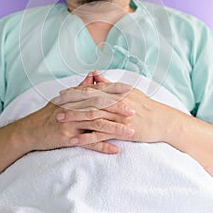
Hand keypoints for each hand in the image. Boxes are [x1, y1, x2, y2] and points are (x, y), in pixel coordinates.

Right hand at [18, 72, 134, 153]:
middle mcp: (74, 108)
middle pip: (99, 107)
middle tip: (134, 111)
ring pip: (96, 125)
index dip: (114, 91)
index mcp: (75, 97)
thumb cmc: (50, 112)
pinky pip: (88, 143)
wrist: (31, 129)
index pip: (98, 92)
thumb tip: (93, 75)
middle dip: (118, 109)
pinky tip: (115, 149)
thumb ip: (81, 86)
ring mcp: (71, 123)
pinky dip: (102, 146)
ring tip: (130, 132)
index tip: (130, 90)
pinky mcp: (68, 138)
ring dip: (114, 129)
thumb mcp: (65, 97)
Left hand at [56, 72, 181, 145]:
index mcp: (115, 93)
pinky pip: (100, 135)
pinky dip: (86, 138)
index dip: (75, 91)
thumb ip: (110, 85)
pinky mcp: (120, 131)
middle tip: (54, 104)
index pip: (92, 90)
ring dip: (74, 117)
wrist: (162, 121)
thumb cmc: (145, 105)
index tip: (62, 93)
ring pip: (91, 116)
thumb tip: (96, 76)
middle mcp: (114, 103)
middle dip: (70, 102)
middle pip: (88, 101)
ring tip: (59, 119)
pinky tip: (74, 140)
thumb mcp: (128, 91)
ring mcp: (117, 117)